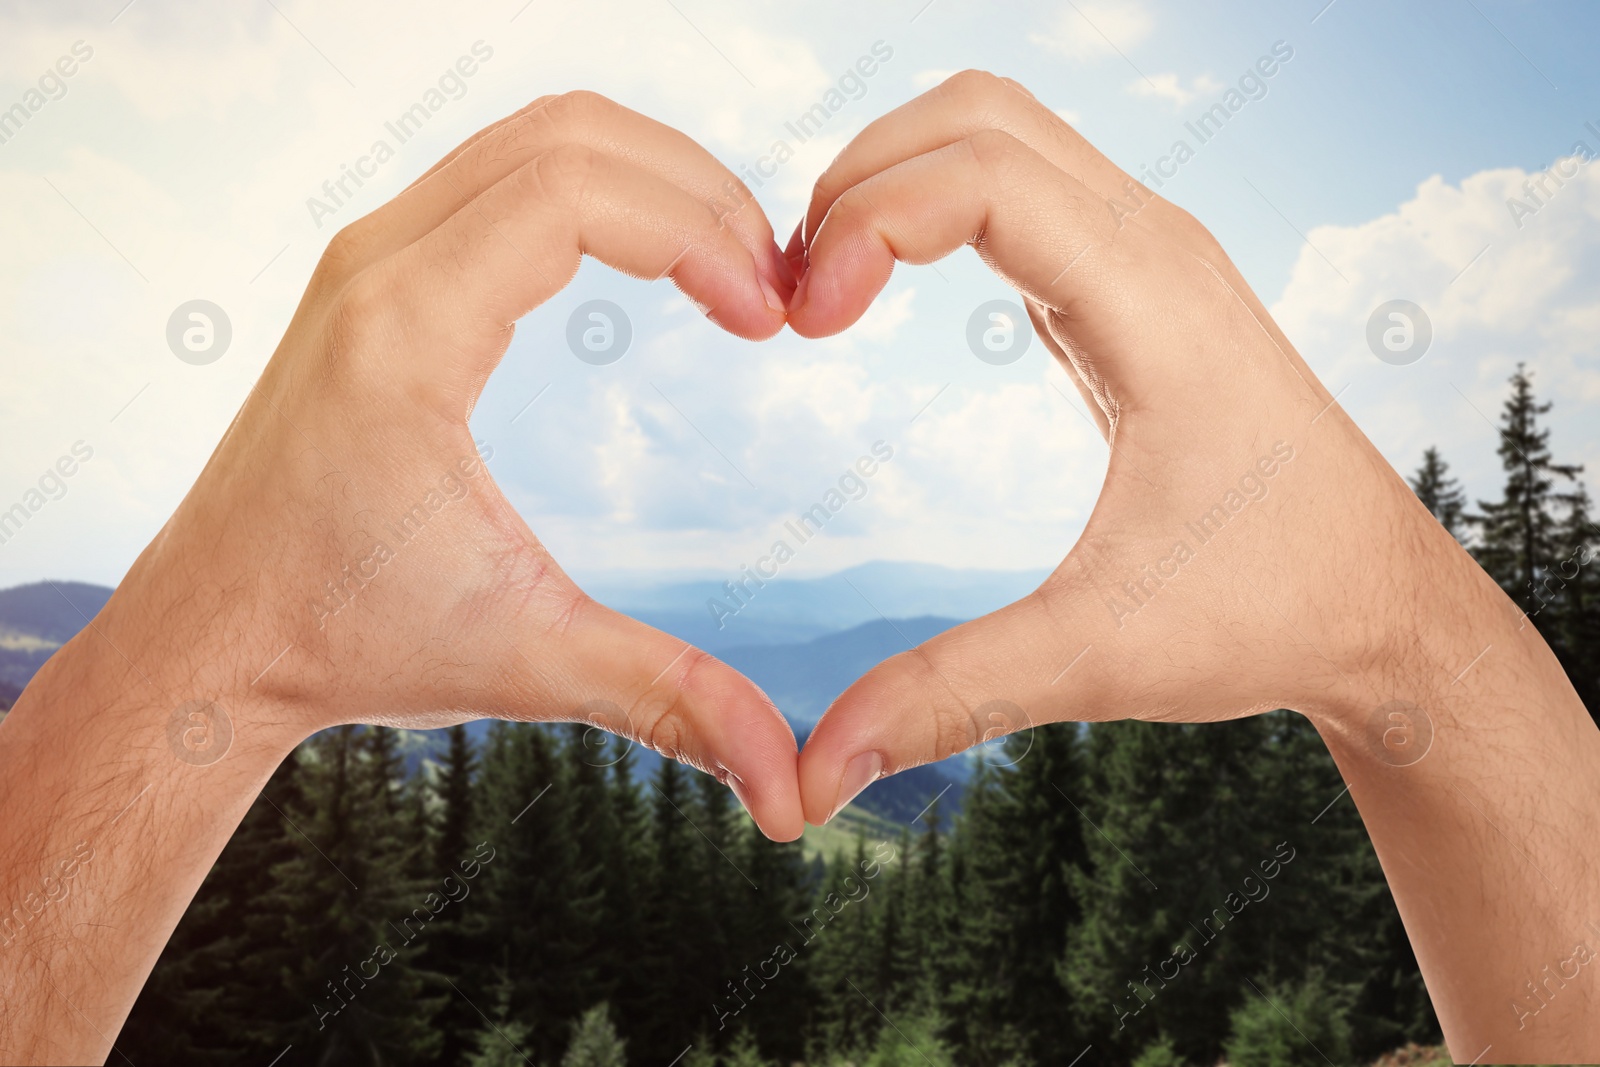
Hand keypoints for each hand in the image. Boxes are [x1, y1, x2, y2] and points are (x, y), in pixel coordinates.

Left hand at [114, 92, 805, 837]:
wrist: (216, 635)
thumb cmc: (346, 638)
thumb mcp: (526, 662)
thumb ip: (667, 701)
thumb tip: (791, 785)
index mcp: (407, 331)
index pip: (576, 191)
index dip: (699, 228)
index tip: (765, 312)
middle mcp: (377, 264)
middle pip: (569, 135)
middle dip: (696, 188)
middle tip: (769, 280)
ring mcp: (369, 255)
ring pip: (535, 138)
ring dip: (650, 180)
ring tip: (729, 267)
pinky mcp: (375, 271)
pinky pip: (503, 173)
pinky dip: (597, 190)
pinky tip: (651, 264)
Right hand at [786, 71, 1599, 1059]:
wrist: (1381, 604)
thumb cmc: (1268, 615)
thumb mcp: (1100, 658)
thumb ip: (950, 697)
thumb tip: (814, 770)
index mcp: (1152, 307)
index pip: (982, 173)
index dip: (864, 218)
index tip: (803, 320)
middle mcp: (1155, 249)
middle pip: (975, 115)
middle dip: (857, 177)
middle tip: (794, 296)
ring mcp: (1149, 254)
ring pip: (996, 131)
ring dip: (890, 180)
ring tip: (822, 289)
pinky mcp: (1132, 283)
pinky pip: (1016, 186)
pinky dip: (928, 205)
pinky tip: (878, 288)